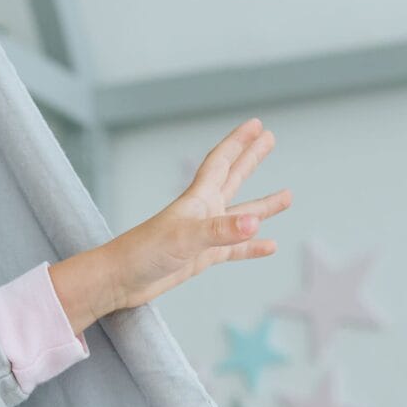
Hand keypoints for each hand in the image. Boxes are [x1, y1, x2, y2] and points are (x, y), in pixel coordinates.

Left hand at [61, 119, 290, 326]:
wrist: (119, 281)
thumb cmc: (143, 253)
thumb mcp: (186, 239)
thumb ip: (221, 231)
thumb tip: (255, 224)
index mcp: (197, 199)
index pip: (222, 162)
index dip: (239, 142)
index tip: (257, 124)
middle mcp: (202, 212)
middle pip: (233, 178)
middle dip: (251, 158)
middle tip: (271, 138)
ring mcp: (203, 235)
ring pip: (240, 216)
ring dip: (262, 207)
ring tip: (287, 196)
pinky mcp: (201, 258)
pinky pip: (234, 250)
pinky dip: (252, 247)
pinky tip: (270, 246)